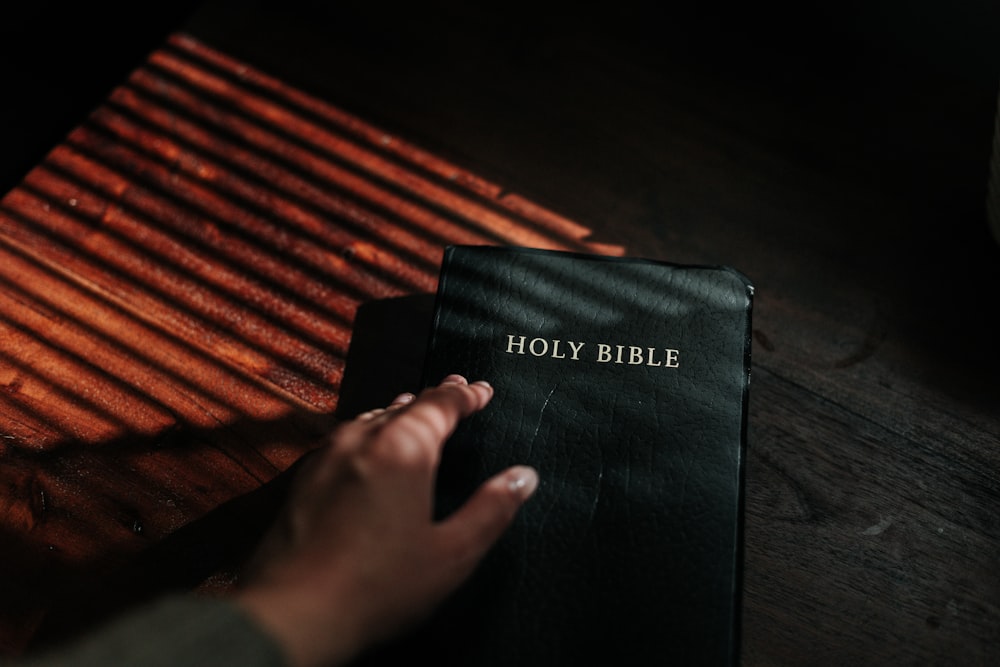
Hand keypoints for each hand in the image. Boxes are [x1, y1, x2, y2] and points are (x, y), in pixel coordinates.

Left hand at [235, 375, 538, 666]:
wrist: (292, 615)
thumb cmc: (374, 589)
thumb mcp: (451, 554)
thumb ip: (491, 510)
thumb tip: (523, 477)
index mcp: (403, 450)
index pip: (441, 405)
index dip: (466, 395)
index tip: (481, 390)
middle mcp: (360, 440)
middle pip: (405, 404)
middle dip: (434, 397)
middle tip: (457, 390)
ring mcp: (326, 457)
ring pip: (371, 418)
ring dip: (398, 411)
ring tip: (414, 408)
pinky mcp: (304, 478)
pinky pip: (344, 439)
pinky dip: (368, 432)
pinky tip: (368, 447)